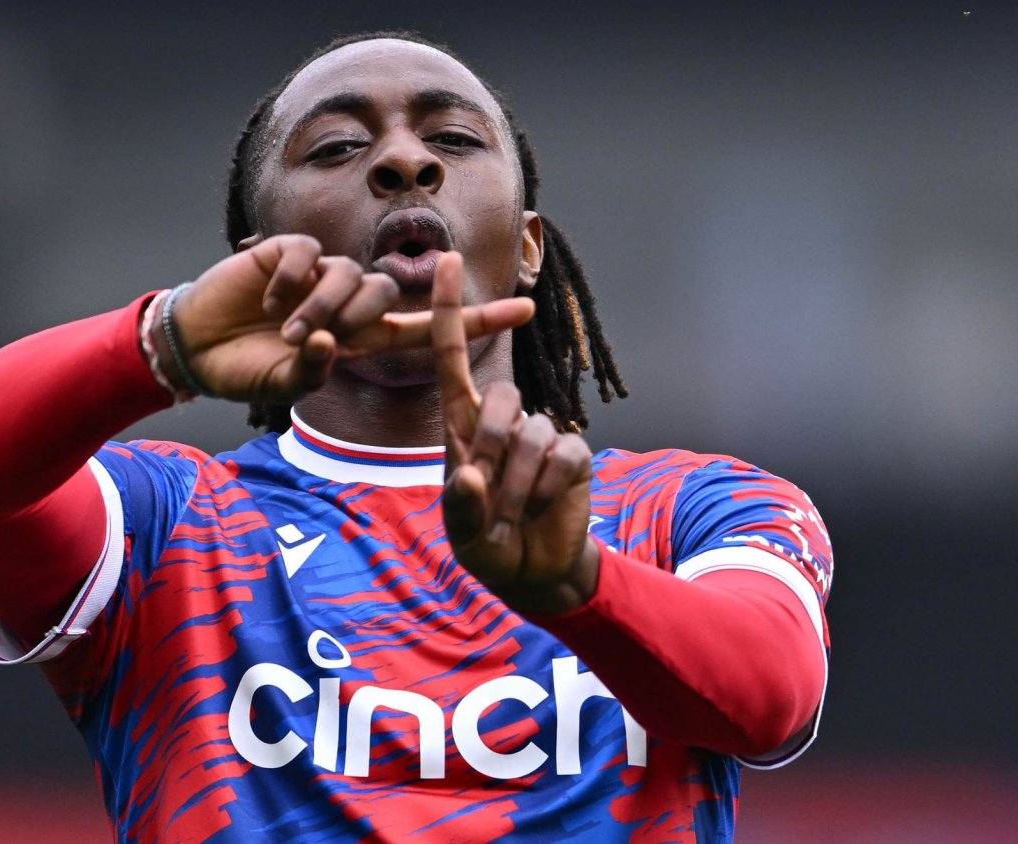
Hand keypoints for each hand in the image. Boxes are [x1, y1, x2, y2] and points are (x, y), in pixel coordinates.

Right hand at [162, 235, 535, 401]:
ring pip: (352, 276)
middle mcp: (349, 304)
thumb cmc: (244, 370)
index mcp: (359, 340)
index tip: (527, 308)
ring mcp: (321, 273)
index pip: (429, 328)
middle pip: (387, 293)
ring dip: (319, 306)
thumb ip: (311, 371)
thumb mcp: (284, 384)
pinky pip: (311, 256)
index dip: (477, 319)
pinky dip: (291, 279)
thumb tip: (326, 343)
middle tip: (306, 342)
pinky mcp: (291, 250)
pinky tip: (267, 296)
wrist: (195, 348)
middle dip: (355, 319)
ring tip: (283, 328)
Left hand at [433, 251, 598, 616]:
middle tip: (487, 500)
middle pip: (501, 397)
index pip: (451, 357)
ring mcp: (540, 432)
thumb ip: (459, 509)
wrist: (534, 571)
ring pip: (531, 435)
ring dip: (519, 486)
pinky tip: (545, 507)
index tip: (445, 261)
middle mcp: (502, 419)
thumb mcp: (462, 534)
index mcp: (463, 424)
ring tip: (513, 518)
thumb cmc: (486, 543)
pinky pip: (561, 455)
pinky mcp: (573, 452)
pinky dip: (547, 490)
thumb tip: (469, 474)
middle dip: (493, 449)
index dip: (446, 310)